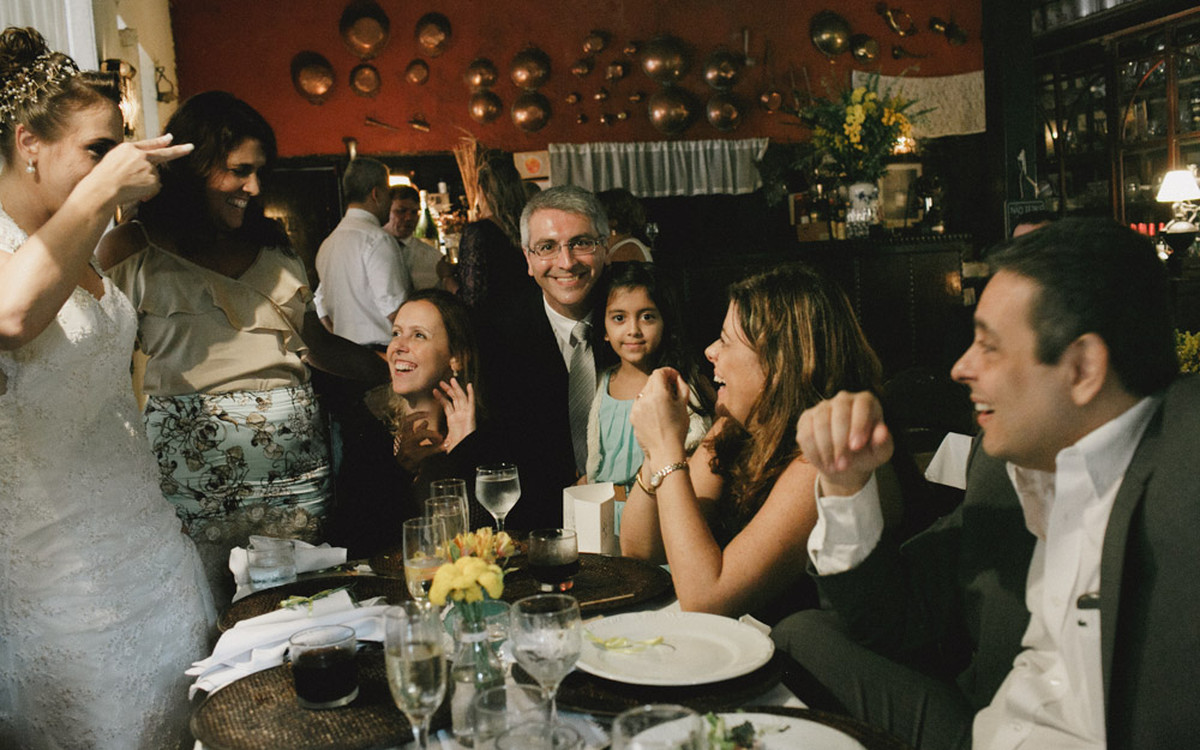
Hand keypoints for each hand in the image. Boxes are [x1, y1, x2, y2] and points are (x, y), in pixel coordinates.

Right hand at [77, 134, 193, 206]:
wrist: (103, 188)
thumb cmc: (103, 177)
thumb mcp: (113, 160)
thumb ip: (130, 158)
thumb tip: (146, 163)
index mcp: (128, 148)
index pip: (149, 144)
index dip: (160, 141)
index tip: (170, 138)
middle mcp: (141, 155)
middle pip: (164, 154)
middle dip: (180, 150)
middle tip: (191, 147)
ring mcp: (148, 167)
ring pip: (155, 177)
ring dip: (147, 184)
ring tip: (130, 187)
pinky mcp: (153, 179)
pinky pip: (155, 187)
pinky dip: (149, 192)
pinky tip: (137, 193)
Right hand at [393, 411, 444, 472]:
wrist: (401, 470)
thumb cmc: (407, 455)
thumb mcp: (409, 442)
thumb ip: (416, 432)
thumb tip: (426, 422)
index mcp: (403, 435)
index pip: (406, 420)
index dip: (416, 415)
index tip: (427, 413)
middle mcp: (404, 440)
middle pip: (411, 424)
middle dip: (424, 422)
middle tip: (435, 425)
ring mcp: (408, 447)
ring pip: (421, 434)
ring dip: (433, 433)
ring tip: (440, 437)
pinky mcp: (414, 456)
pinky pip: (428, 449)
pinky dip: (438, 447)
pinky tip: (445, 446)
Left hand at [434, 377, 475, 451]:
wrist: (463, 449)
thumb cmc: (456, 447)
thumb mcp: (443, 441)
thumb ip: (436, 438)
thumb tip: (427, 438)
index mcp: (453, 420)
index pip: (447, 405)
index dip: (441, 397)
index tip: (434, 390)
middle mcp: (460, 415)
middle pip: (454, 399)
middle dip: (448, 389)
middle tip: (441, 381)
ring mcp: (466, 415)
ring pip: (461, 398)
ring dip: (457, 388)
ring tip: (452, 380)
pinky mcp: (471, 416)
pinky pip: (471, 403)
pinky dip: (471, 394)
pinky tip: (469, 385)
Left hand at [630, 367, 689, 465]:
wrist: (665, 451)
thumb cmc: (677, 430)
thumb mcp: (684, 405)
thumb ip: (681, 386)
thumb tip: (676, 378)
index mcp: (659, 394)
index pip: (659, 372)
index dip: (668, 372)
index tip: (674, 377)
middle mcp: (645, 399)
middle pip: (651, 380)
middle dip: (662, 381)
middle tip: (671, 389)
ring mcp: (636, 407)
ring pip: (644, 391)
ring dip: (654, 392)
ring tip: (664, 404)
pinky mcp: (632, 416)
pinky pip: (639, 403)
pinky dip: (647, 403)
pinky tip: (655, 413)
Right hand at [795, 390, 892, 496]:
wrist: (846, 462)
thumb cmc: (867, 453)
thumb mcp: (880, 453)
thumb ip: (884, 443)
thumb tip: (882, 432)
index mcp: (866, 401)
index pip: (861, 406)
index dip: (858, 425)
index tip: (856, 447)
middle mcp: (843, 399)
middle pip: (839, 414)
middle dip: (840, 442)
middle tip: (843, 465)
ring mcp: (822, 407)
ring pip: (820, 424)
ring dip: (826, 449)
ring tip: (834, 467)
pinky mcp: (806, 418)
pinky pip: (805, 433)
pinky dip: (813, 451)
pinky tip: (823, 462)